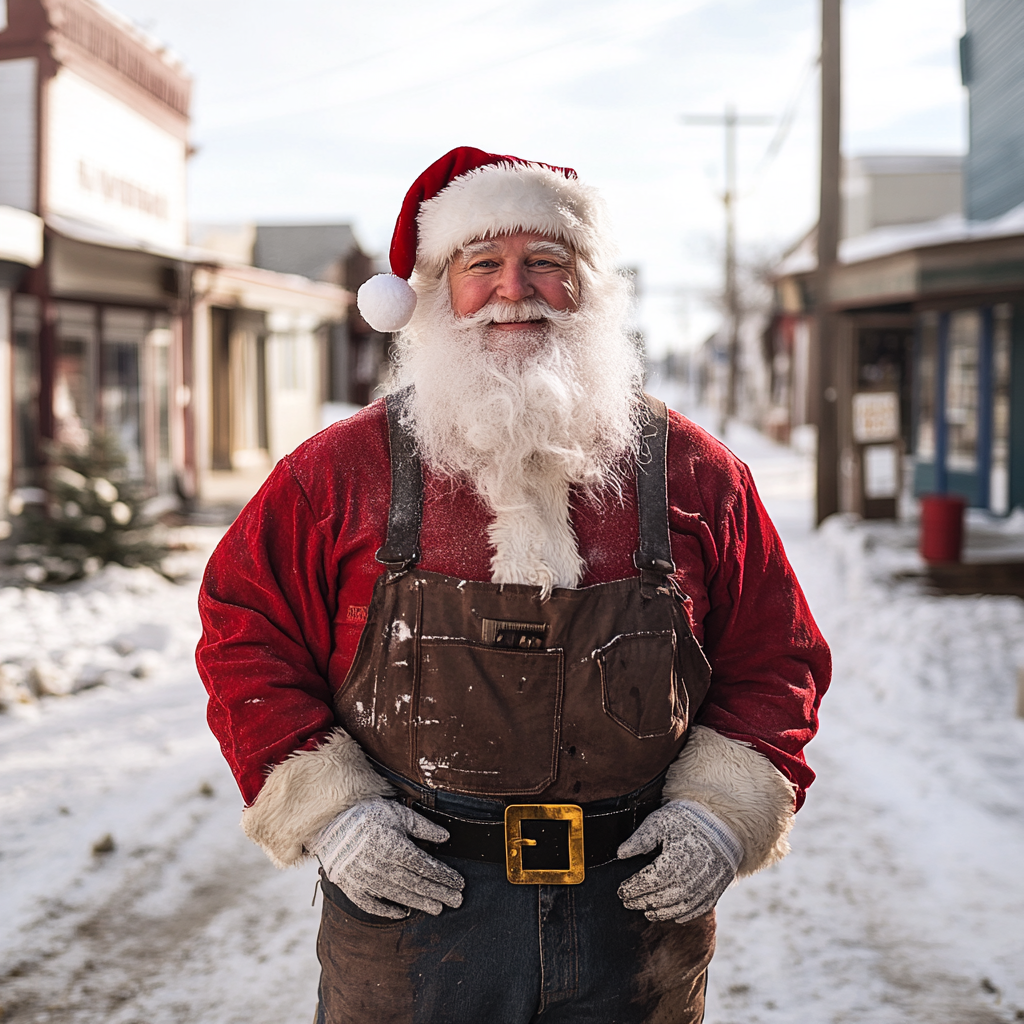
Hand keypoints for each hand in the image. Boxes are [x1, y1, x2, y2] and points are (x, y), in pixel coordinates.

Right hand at [308, 798, 464, 918]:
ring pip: (398, 895)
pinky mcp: (350, 886)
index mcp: (394, 847)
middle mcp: (381, 866)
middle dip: (439, 893)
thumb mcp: (399, 813)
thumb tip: (446, 837)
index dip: (444, 876)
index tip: (459, 883)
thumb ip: (423, 826)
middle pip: (416, 884)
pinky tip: (402, 913)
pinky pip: (371, 904)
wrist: (329, 821)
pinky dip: (387, 910)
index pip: (426, 866)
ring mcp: (365, 879)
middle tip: (457, 901)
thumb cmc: (368, 814)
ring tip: (438, 909)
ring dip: (420, 903)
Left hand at [617, 800, 742, 923]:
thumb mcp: (660, 821)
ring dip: (661, 913)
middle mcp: (691, 879)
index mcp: (675, 862)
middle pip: (662, 898)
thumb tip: (620, 854)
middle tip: (627, 903)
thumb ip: (640, 839)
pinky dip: (684, 915)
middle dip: (642, 902)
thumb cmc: (688, 818)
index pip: (648, 882)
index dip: (633, 888)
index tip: (620, 891)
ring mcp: (706, 887)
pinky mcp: (716, 889)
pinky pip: (699, 909)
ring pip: (679, 908)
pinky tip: (673, 916)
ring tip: (647, 913)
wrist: (723, 821)